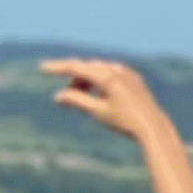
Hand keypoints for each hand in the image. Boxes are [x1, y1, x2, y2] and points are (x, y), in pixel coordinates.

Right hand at [42, 58, 169, 141]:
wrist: (151, 125)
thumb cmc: (123, 120)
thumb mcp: (96, 111)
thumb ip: (77, 100)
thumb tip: (58, 95)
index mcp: (106, 76)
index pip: (76, 67)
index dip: (57, 67)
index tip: (42, 67)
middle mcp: (116, 70)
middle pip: (87, 67)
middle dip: (74, 79)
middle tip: (65, 96)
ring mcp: (126, 72)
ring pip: (99, 69)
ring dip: (86, 80)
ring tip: (82, 96)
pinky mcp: (132, 77)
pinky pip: (111, 72)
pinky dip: (99, 80)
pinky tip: (99, 93)